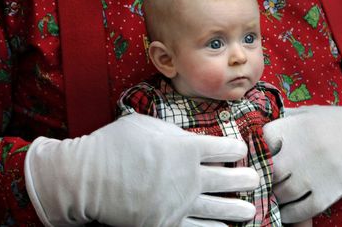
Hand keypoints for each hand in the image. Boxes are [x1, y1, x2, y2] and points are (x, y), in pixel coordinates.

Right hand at [25, 112, 258, 226]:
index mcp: (186, 148)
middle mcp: (189, 176)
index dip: (235, 148)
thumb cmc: (114, 145)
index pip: (223, 148)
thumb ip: (172, 131)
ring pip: (218, 207)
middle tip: (255, 180)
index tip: (240, 149)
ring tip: (250, 211)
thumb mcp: (146, 125)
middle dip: (244, 179)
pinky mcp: (166, 223)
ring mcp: (179, 202)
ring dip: (237, 208)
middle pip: (226, 178)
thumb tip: (187, 136)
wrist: (87, 177)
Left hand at [263, 102, 341, 221]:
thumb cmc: (335, 123)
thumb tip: (257, 130)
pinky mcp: (328, 192)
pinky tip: (286, 211)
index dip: (254, 153)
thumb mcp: (308, 113)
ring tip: (273, 196)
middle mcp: (301, 149)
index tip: (254, 160)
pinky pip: (300, 210)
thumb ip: (283, 120)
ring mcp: (314, 172)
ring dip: (275, 197)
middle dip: (263, 179)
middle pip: (267, 172)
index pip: (259, 144)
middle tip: (261, 182)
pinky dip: (289, 213)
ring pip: (281, 194)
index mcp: (292, 127)